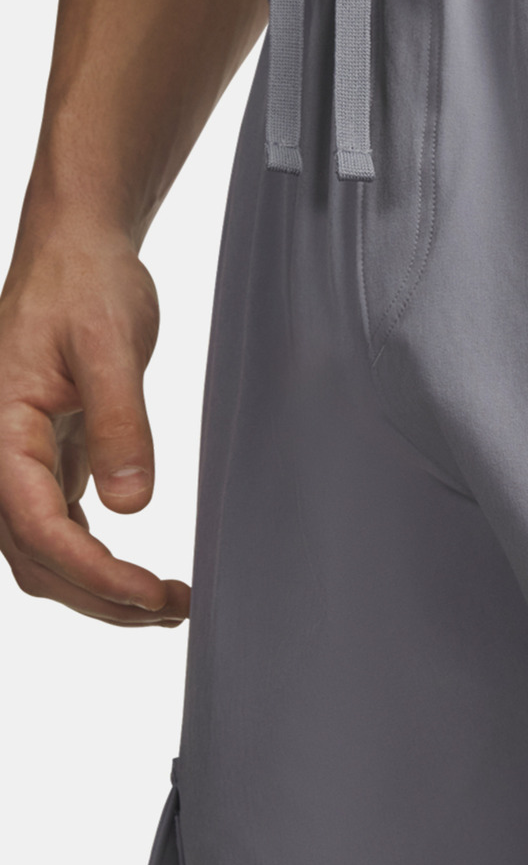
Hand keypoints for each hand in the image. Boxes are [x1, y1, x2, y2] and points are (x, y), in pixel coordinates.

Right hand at [0, 223, 189, 624]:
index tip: (152, 594)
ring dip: (99, 592)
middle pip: (36, 559)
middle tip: (176, 608)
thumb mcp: (110, 345)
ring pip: (42, 556)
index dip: (95, 574)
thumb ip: (119, 424)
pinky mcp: (41, 466)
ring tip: (169, 603)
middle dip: (102, 598)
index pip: (38, 528)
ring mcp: (15, 466)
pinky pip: (56, 533)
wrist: (75, 255)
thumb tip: (130, 506)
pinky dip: (95, 565)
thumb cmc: (85, 286)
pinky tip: (140, 578)